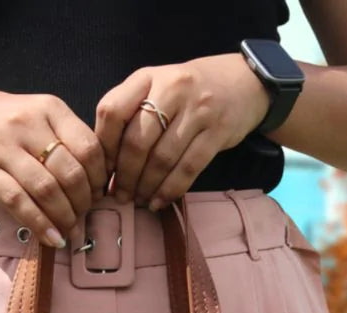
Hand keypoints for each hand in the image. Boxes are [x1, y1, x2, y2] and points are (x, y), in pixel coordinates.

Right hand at [0, 85, 108, 246]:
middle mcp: (27, 123)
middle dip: (83, 202)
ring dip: (64, 217)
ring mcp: (3, 146)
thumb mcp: (37, 116)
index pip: (89, 147)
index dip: (98, 178)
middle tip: (82, 216)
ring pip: (47, 190)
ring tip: (68, 230)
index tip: (97, 194)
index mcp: (49, 108)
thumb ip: (65, 139)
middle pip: (71, 172)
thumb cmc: (1, 123)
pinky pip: (18, 202)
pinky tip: (51, 238)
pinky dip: (39, 224)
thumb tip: (98, 182)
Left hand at [94, 53, 273, 210]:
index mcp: (148, 77)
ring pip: (162, 159)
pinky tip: (159, 201)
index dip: (105, 147)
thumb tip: (105, 163)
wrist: (243, 81)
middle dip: (125, 175)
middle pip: (137, 141)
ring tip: (139, 200)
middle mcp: (172, 89)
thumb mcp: (156, 87)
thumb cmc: (188, 91)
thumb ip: (131, 113)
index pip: (112, 112)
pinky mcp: (217, 132)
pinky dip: (170, 190)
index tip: (104, 169)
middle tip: (120, 194)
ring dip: (146, 187)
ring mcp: (197, 110)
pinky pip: (188, 168)